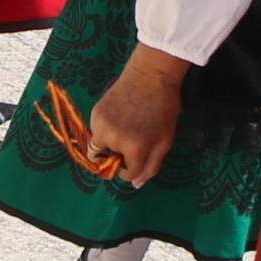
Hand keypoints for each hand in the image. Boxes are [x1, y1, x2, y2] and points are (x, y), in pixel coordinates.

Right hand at [85, 45, 190, 186]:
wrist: (151, 75)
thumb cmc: (164, 108)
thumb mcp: (165, 140)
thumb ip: (151, 166)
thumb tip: (136, 185)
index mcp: (135, 148)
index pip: (128, 174)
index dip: (134, 170)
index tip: (139, 157)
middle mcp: (114, 140)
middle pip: (110, 162)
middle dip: (120, 156)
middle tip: (133, 140)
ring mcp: (102, 126)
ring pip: (99, 149)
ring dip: (109, 145)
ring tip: (125, 128)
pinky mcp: (95, 114)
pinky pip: (96, 133)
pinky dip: (105, 131)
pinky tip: (120, 116)